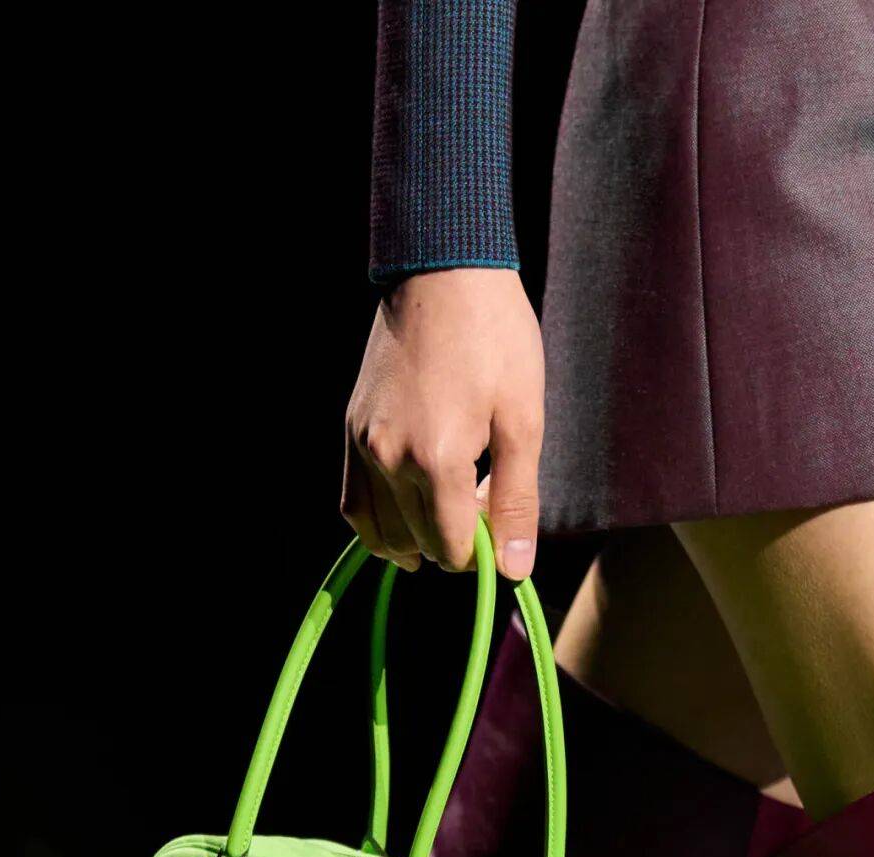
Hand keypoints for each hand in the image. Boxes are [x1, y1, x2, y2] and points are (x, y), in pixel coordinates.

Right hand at [341, 268, 543, 578]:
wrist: (442, 270)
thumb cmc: (495, 338)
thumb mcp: (523, 421)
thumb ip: (516, 501)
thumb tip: (513, 569)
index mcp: (438, 458)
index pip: (451, 548)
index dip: (481, 552)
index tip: (499, 521)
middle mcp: (390, 458)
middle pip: (418, 543)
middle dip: (453, 539)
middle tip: (481, 498)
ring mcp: (363, 444)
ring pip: (380, 533)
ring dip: (415, 538)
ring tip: (447, 509)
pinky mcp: (349, 430)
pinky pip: (353, 504)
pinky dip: (377, 524)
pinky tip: (407, 514)